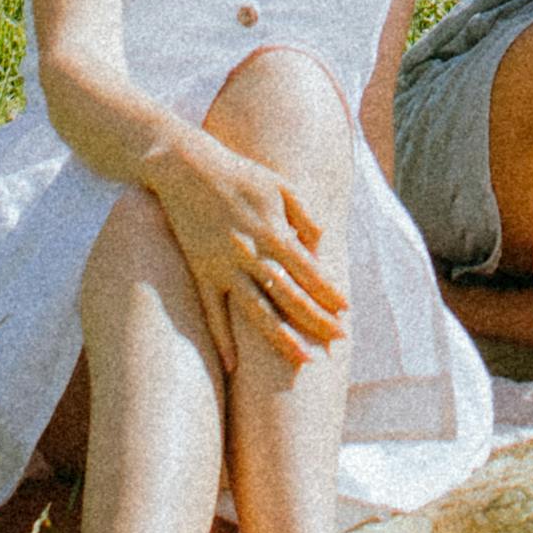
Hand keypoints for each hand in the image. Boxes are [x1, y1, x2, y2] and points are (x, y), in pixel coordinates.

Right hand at [156, 135, 347, 374]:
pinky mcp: (200, 272)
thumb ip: (304, 214)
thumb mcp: (280, 185)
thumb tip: (320, 244)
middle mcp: (250, 253)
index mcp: (272, 231)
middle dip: (315, 319)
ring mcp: (223, 266)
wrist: (186, 168)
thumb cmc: (239, 174)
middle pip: (288, 295)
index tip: (345, 311)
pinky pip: (212, 312)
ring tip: (303, 360)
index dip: (327, 291)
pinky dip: (222, 339)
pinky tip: (235, 364)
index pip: (307, 270)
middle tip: (337, 339)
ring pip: (256, 311)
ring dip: (281, 337)